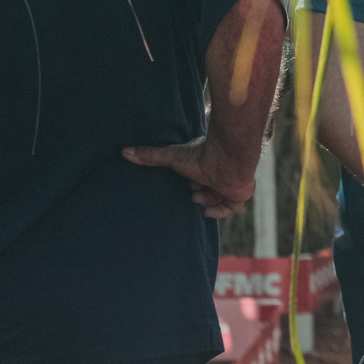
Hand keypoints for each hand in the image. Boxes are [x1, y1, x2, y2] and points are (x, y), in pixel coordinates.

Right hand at [123, 137, 255, 218]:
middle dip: (198, 190)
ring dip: (206, 199)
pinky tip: (208, 211)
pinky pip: (230, 208)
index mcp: (206, 162)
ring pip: (217, 197)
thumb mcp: (172, 157)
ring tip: (198, 196)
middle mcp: (219, 172)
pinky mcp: (239, 195)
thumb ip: (150, 156)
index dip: (191, 180)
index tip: (184, 184)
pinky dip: (219, 211)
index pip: (198, 174)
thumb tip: (124, 151)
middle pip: (207, 186)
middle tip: (192, 192)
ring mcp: (230, 184)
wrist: (228, 160)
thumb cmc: (201, 155)